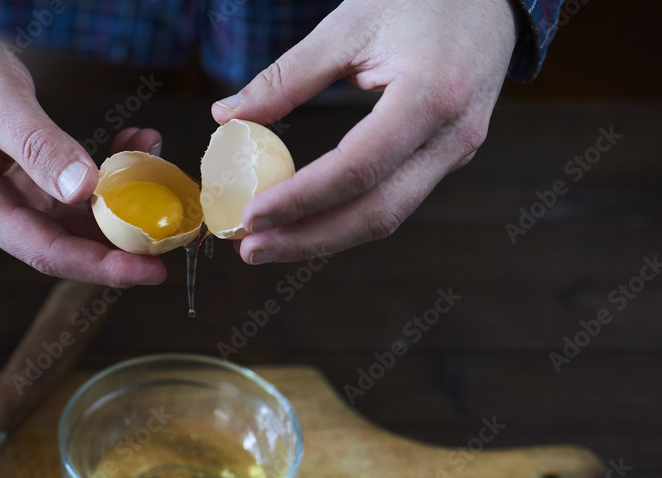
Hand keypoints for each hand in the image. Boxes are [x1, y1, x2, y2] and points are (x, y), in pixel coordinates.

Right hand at [0, 22, 165, 286]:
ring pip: (75, 218)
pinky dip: (104, 173)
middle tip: (177, 221)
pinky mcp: (20, 186)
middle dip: (124, 236)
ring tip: (154, 157)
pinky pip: (71, 193)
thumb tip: (86, 191)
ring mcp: (6, 203)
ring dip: (119, 195)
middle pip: (67, 245)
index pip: (46, 252)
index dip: (103, 267)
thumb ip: (38, 146)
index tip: (153, 271)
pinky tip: (133, 143)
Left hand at [211, 0, 519, 263]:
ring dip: (323, 237)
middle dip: (307, 239)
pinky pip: (393, 199)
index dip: (301, 200)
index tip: (249, 216)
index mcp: (431, 96)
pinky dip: (344, 216)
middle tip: (248, 249)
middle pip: (376, 212)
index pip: (358, 169)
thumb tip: (225, 117)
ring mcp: (455, 153)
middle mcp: (452, 137)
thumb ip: (287, 76)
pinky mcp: (447, 158)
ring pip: (387, 215)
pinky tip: (302, 221)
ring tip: (266, 243)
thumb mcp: (348, 25)